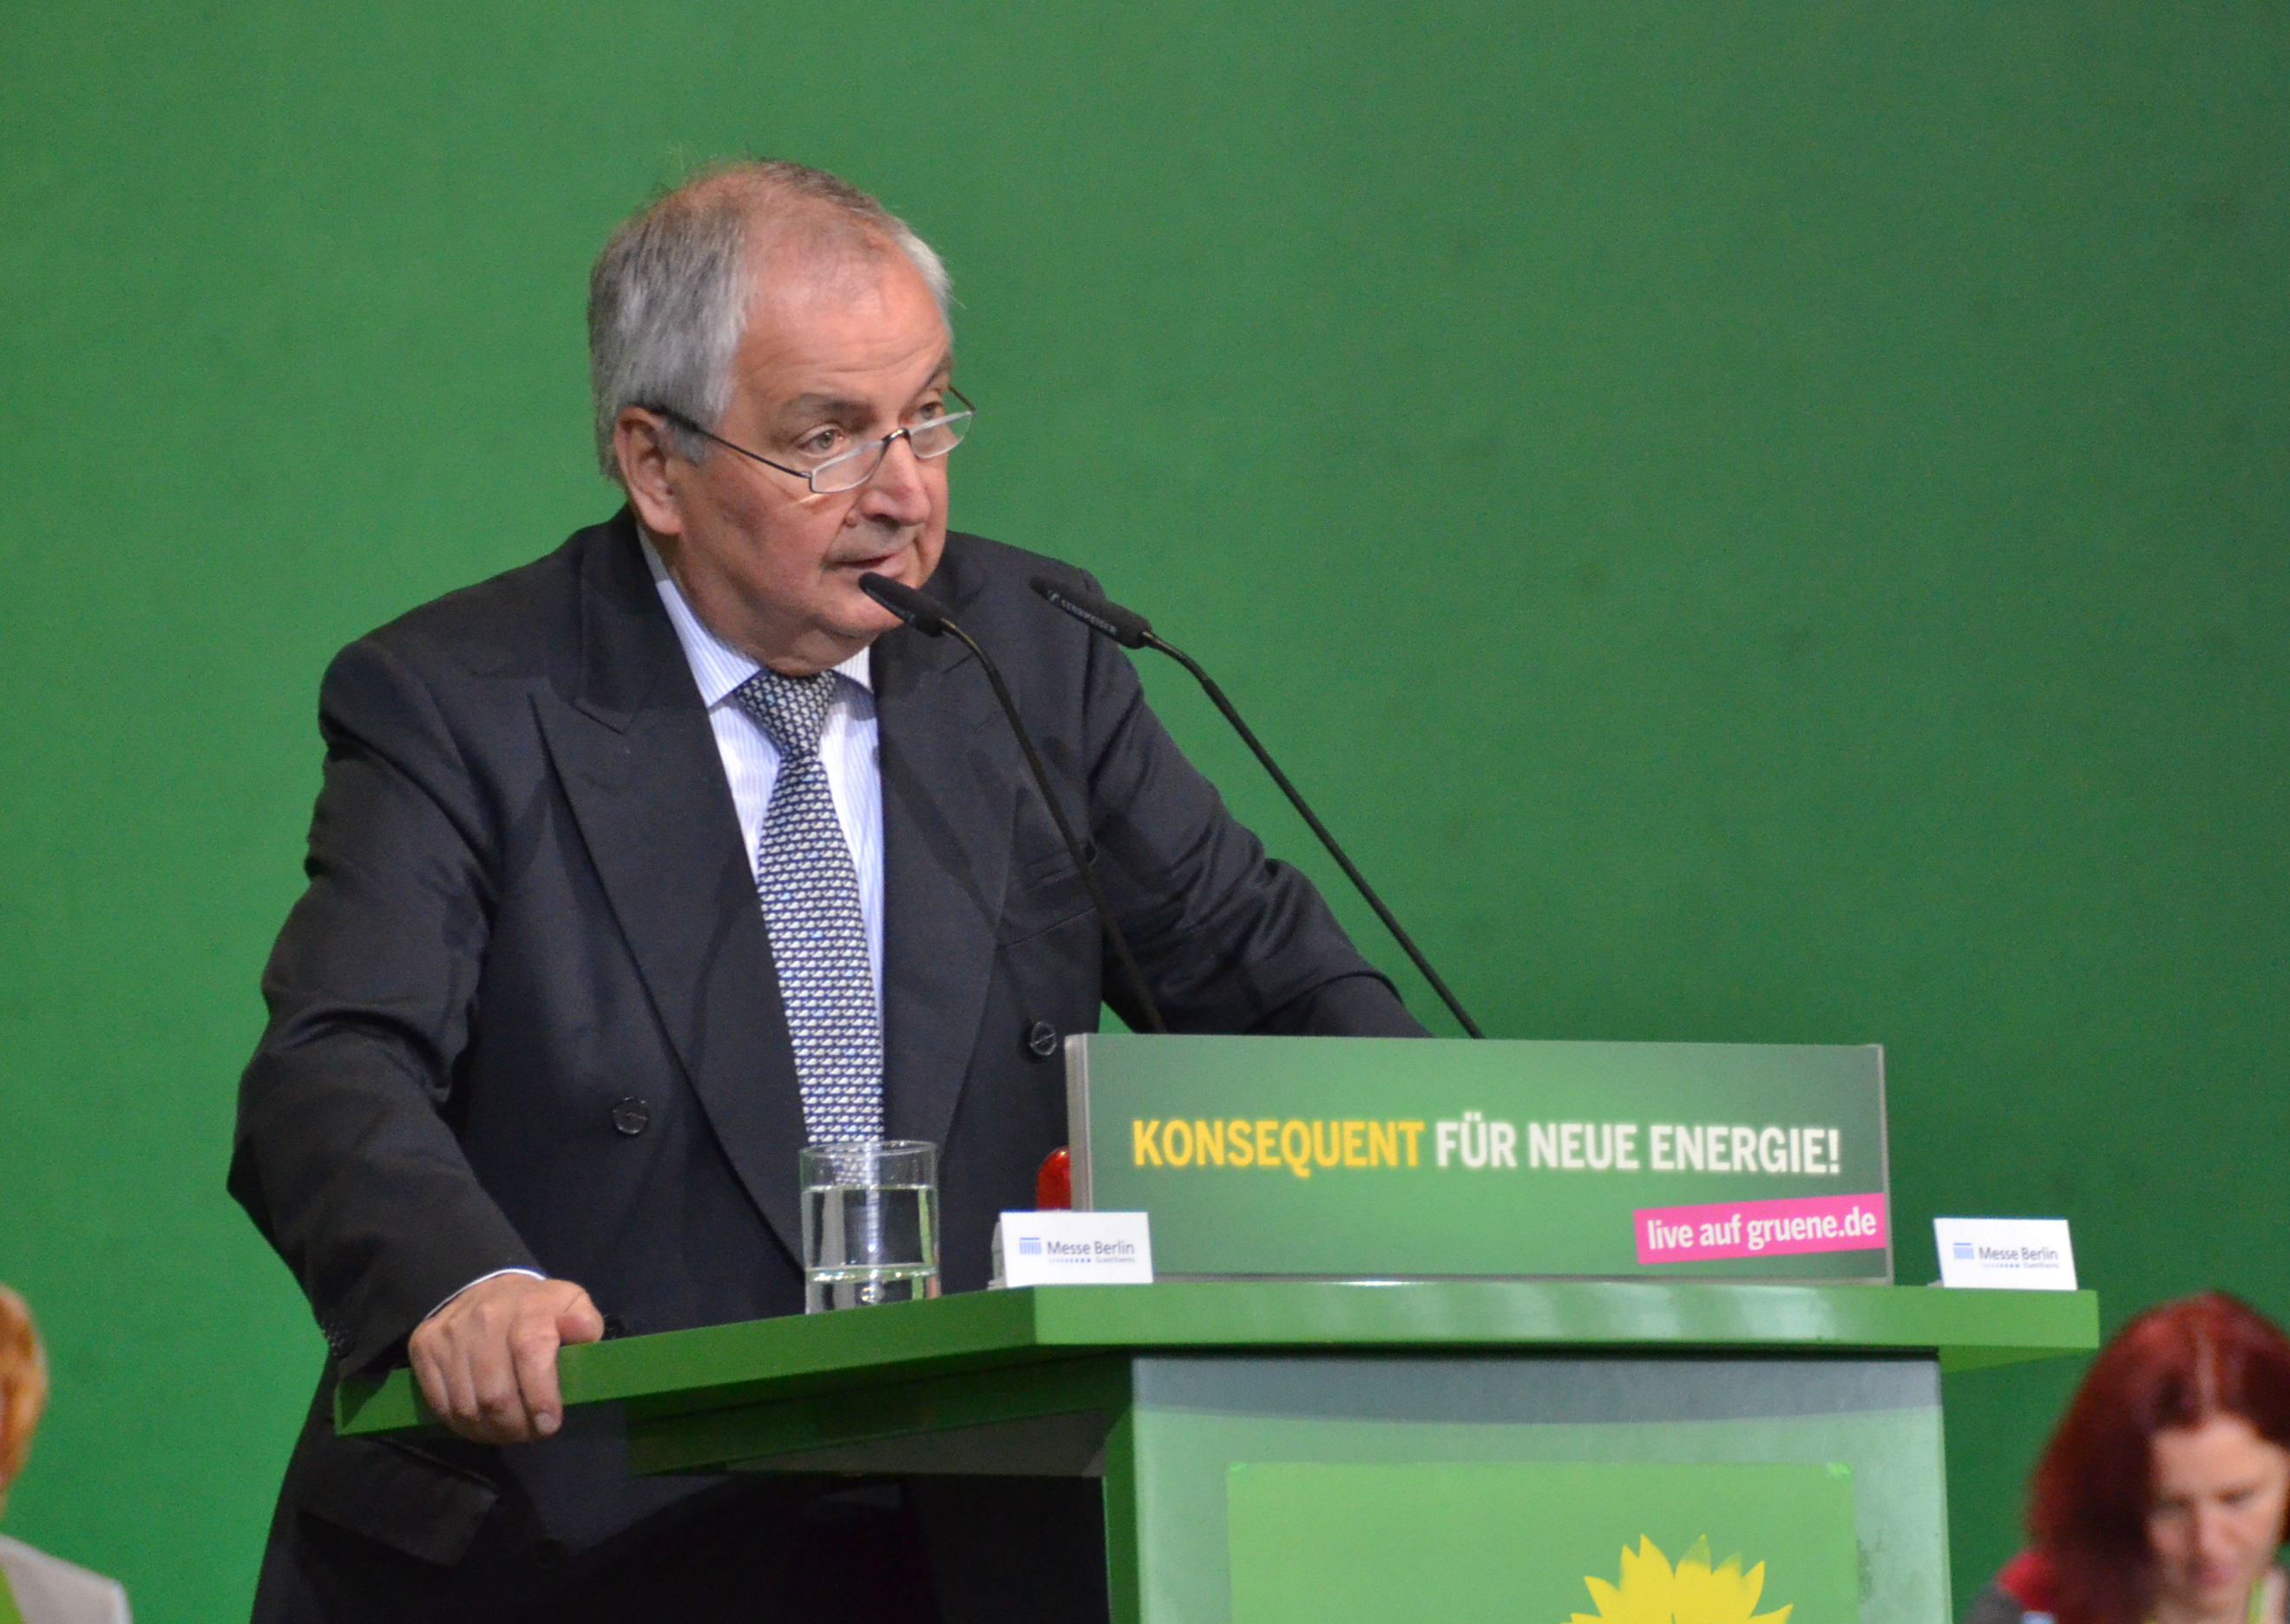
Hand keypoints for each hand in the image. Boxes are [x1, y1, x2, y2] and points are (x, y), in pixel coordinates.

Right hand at [407, 1274, 603, 1443]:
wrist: (483, 1288)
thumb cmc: (536, 1308)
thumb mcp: (571, 1305)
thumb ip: (584, 1323)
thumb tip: (582, 1333)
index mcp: (528, 1308)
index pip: (531, 1354)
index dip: (540, 1397)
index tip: (549, 1424)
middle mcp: (484, 1320)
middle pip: (496, 1394)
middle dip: (517, 1426)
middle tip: (531, 1433)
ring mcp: (449, 1335)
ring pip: (466, 1407)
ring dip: (490, 1431)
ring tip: (508, 1431)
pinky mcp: (423, 1347)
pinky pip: (440, 1404)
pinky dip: (463, 1425)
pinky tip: (482, 1423)